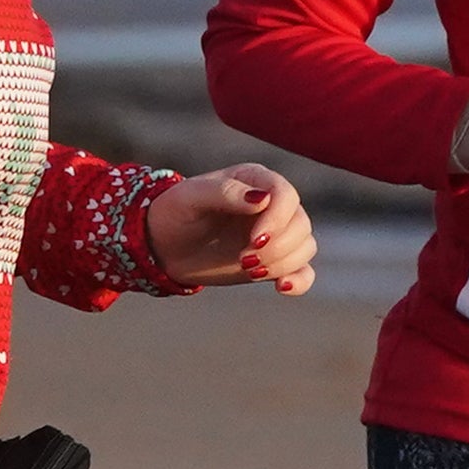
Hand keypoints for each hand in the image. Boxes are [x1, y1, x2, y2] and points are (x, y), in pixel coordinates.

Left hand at [145, 163, 317, 295]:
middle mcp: (272, 204)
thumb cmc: (175, 213)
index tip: (254, 240)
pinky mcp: (274, 261)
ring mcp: (276, 234)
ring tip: (247, 269)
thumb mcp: (191, 197)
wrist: (164, 245)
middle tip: (243, 260)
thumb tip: (261, 199)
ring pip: (304, 247)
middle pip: (300, 224)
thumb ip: (225, 193)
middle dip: (276, 247)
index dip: (276, 219)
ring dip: (281, 263)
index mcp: (255, 180)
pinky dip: (298, 281)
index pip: (286, 195)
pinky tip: (281, 288)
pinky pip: (304, 271)